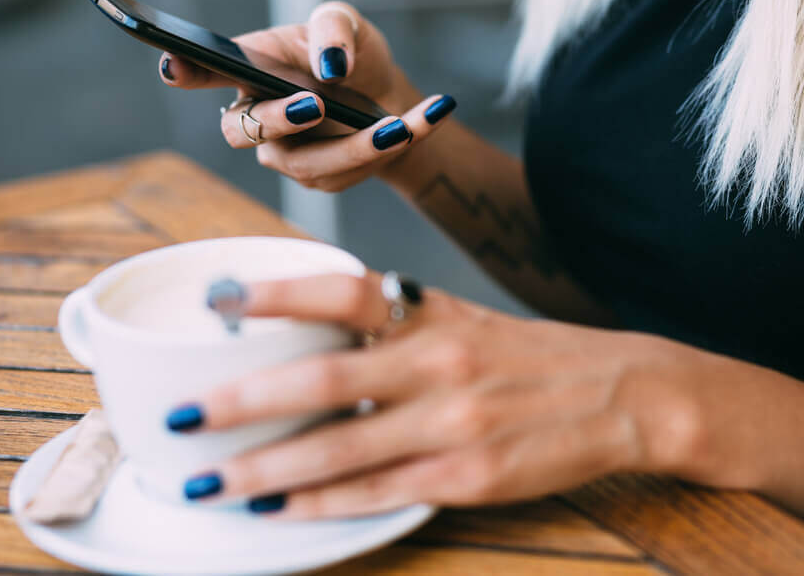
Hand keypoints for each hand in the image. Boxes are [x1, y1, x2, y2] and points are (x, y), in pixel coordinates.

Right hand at [158, 1, 455, 191]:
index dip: (185, 70)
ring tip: (398, 125)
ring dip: (356, 146)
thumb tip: (330, 65)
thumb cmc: (352, 55)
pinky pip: (350, 172)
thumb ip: (333, 30)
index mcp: (250, 69)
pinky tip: (422, 121)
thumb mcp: (347, 25)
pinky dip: (392, 146)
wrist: (389, 97)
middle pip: (243, 131)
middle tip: (316, 104)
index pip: (206, 70)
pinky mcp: (321, 179)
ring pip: (306, 164)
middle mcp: (256, 116)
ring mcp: (285, 154)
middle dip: (278, 122)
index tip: (174, 65)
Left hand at [165, 273, 714, 518]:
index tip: (216, 301)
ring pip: (339, 450)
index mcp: (432, 315)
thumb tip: (306, 336)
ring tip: (208, 483)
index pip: (342, 291)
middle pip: (323, 379)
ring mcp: (453, 424)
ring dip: (265, 470)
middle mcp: (438, 362)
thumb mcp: (462, 320)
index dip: (276, 293)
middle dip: (241, 401)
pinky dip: (320, 504)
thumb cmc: (529, 356)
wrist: (623, 393)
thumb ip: (392, 326)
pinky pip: (378, 493)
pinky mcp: (469, 477)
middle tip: (179, 418)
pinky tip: (278, 512)